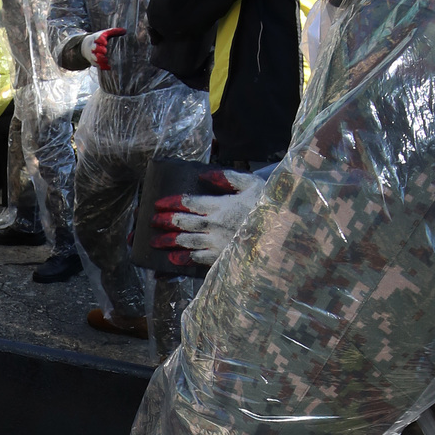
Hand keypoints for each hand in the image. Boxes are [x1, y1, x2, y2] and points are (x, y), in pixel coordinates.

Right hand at [81, 27, 125, 68]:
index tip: (105, 42)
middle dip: (99, 49)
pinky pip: (98, 65)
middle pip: (94, 48)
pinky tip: (108, 67)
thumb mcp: (106, 33)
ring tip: (106, 60)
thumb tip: (125, 30)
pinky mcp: (94, 62)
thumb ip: (114, 32)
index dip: (100, 40)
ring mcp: (93, 55)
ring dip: (99, 59)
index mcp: (97, 38)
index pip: (97, 38)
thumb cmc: (100, 39)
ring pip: (95, 57)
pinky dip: (102, 66)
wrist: (87, 46)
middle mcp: (94, 47)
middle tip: (105, 50)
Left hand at [151, 168, 269, 267]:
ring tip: (154, 242)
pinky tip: (173, 260)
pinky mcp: (223, 258)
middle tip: (150, 221)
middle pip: (183, 223)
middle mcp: (215, 225)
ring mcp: (218, 243)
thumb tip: (204, 174)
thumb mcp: (251, 184)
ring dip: (169, 242)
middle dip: (165, 222)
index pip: (189, 203)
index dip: (172, 202)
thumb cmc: (269, 205)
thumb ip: (227, 178)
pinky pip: (199, 259)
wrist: (284, 233)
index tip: (158, 203)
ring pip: (187, 242)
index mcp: (220, 205)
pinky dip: (185, 259)